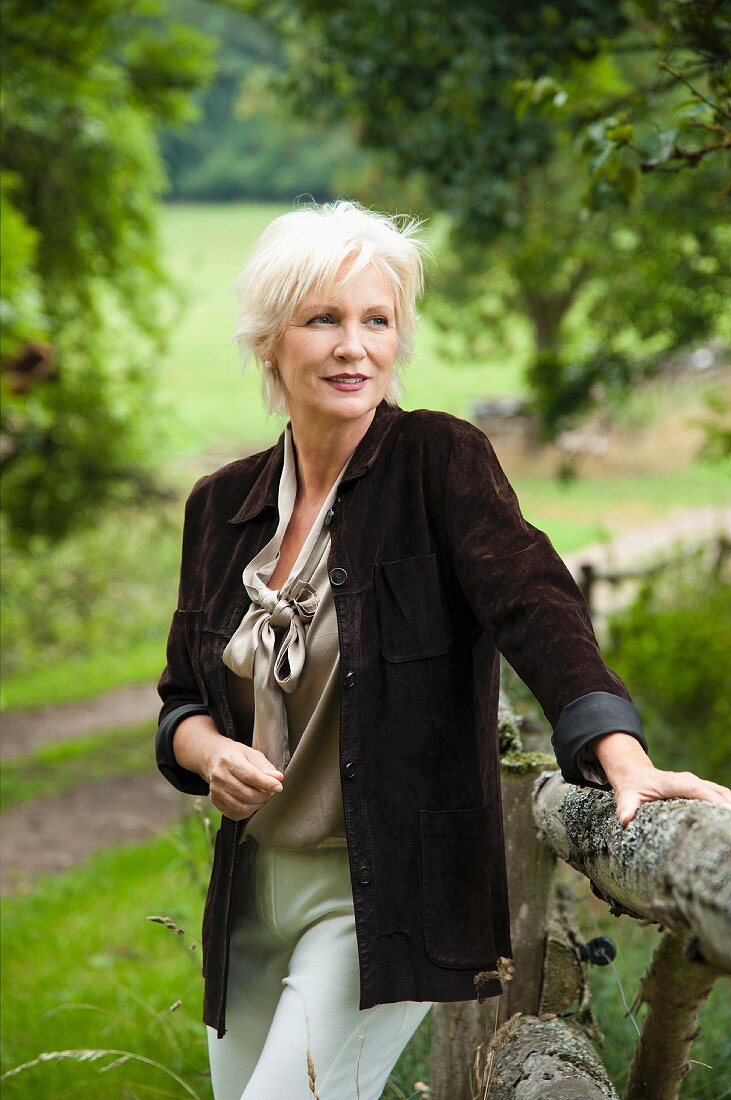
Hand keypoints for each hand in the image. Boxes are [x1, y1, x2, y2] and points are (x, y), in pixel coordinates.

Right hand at [205, 741, 284, 820]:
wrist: (218, 759)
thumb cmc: (239, 757)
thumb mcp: (254, 755)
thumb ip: (267, 768)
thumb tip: (278, 779)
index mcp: (229, 760)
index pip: (250, 776)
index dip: (267, 784)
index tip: (278, 787)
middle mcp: (219, 775)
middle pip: (246, 794)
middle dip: (263, 796)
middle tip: (271, 792)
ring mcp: (215, 790)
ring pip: (241, 807)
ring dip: (257, 805)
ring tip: (262, 797)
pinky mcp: (215, 801)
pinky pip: (234, 814)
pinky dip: (247, 812)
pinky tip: (252, 803)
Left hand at [611, 764, 730, 826]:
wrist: (633, 772)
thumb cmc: (632, 787)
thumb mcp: (626, 797)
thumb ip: (626, 808)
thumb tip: (625, 819)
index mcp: (672, 782)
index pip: (696, 789)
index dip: (711, 798)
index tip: (725, 810)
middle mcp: (688, 780)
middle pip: (714, 790)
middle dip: (726, 805)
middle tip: (728, 826)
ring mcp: (696, 783)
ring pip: (720, 791)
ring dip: (728, 804)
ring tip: (728, 824)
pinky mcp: (699, 788)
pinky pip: (718, 794)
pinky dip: (726, 804)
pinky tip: (726, 819)